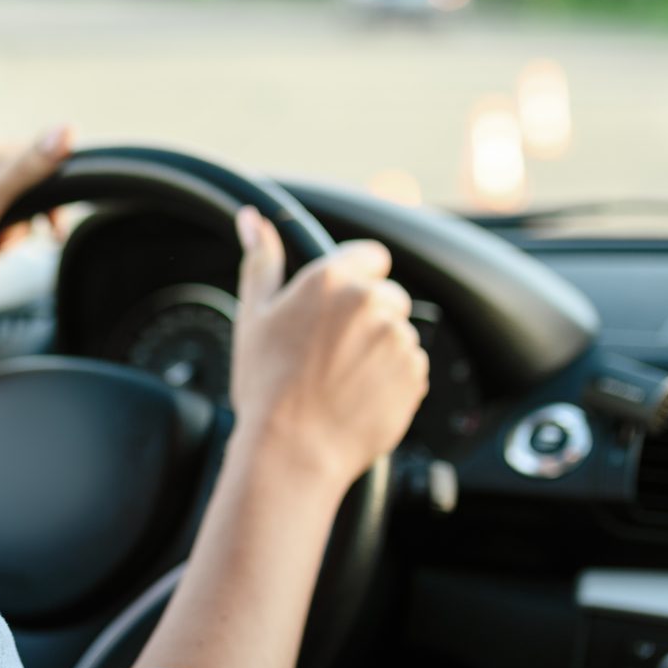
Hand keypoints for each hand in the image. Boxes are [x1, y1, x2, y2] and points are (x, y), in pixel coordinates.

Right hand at [225, 208, 429, 494]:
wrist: (292, 449)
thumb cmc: (266, 386)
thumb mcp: (253, 316)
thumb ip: (261, 260)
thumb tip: (253, 218)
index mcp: (332, 280)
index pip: (371, 256)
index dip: (356, 278)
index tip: (338, 307)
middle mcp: (370, 302)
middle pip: (387, 295)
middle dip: (367, 317)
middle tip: (331, 351)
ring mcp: (397, 338)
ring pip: (398, 332)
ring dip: (379, 349)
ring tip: (342, 379)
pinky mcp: (415, 374)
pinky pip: (411, 367)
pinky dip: (392, 378)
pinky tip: (358, 395)